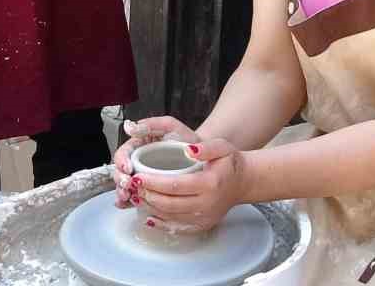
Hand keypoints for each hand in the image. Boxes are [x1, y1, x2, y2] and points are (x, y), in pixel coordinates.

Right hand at [112, 116, 201, 207]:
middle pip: (120, 172)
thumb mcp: (170, 126)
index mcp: (138, 146)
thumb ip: (151, 123)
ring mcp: (142, 176)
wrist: (203, 156)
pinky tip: (128, 204)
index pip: (123, 153)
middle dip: (120, 180)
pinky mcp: (148, 189)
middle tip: (128, 185)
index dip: (122, 161)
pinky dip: (128, 202)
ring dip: (122, 192)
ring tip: (128, 197)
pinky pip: (134, 196)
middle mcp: (137, 162)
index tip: (128, 168)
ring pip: (125, 186)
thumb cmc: (186, 139)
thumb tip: (129, 126)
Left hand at [135, 137, 250, 234]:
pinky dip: (160, 223)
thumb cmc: (230, 163)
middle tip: (131, 187)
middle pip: (169, 204)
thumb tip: (188, 150)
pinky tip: (148, 215)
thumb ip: (205, 147)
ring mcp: (204, 217)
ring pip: (170, 217)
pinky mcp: (202, 226)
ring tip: (135, 197)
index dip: (153, 182)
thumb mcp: (221, 147)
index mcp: (210, 184)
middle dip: (147, 195)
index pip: (174, 185)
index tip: (138, 176)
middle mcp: (207, 204)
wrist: (243, 183)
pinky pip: (177, 228)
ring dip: (150, 208)